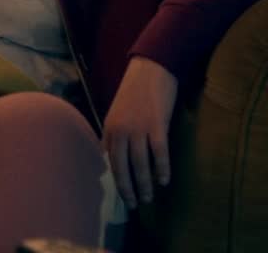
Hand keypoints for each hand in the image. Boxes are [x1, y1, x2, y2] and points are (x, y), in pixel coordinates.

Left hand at [102, 56, 177, 207]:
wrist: (151, 69)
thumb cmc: (135, 92)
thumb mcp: (118, 113)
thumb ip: (115, 134)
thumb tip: (111, 155)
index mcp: (109, 128)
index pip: (110, 161)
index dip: (115, 180)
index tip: (119, 196)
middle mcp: (120, 130)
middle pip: (122, 166)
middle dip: (127, 188)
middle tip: (133, 205)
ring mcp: (138, 128)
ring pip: (140, 163)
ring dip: (144, 183)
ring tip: (148, 198)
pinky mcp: (157, 124)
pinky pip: (159, 152)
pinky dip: (161, 168)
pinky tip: (163, 181)